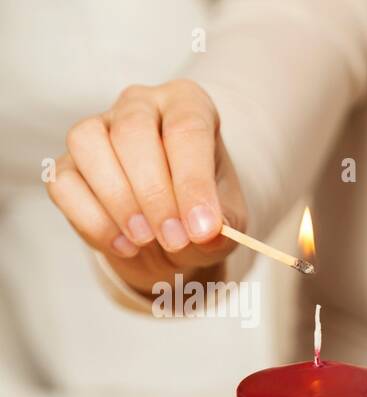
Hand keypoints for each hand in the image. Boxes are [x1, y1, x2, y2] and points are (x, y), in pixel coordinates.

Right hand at [46, 79, 246, 295]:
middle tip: (174, 239)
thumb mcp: (227, 222)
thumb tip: (206, 232)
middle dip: (154, 194)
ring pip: (87, 143)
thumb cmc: (202, 215)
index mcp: (188, 104)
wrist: (172, 237)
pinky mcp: (67, 163)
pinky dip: (92, 220)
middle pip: (132, 132)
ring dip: (118, 200)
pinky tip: (124, 245)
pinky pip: (63, 182)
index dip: (193, 182)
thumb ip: (221, 225)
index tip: (202, 229)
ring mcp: (97, 129)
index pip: (187, 129)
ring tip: (146, 239)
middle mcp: (140, 106)